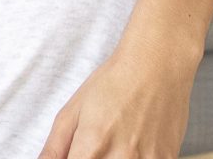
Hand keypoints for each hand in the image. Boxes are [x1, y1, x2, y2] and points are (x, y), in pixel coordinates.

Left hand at [36, 41, 199, 158]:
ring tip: (115, 142)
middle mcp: (121, 157)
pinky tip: (134, 145)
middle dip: (92, 158)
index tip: (76, 153)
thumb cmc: (114, 82)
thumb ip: (54, 148)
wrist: (158, 64)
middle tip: (96, 146)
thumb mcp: (72, 111)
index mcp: (92, 145)